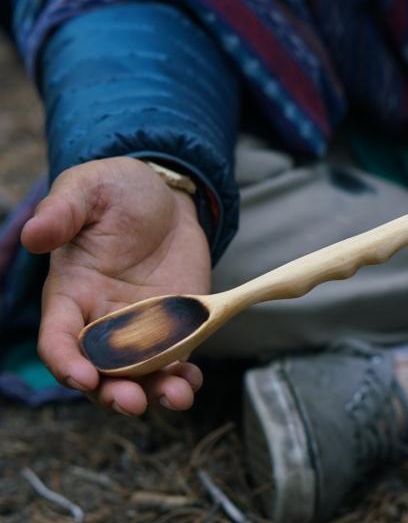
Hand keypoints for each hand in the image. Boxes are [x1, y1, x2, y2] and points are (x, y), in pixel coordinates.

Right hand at [21, 157, 210, 415]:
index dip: (65, 362)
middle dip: (112, 391)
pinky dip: (182, 375)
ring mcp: (141, 325)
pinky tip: (191, 381)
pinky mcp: (176, 324)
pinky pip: (176, 358)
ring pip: (139, 373)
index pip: (58, 338)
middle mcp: (102, 318)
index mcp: (72, 293)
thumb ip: (62, 212)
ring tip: (176, 396)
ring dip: (154, 391)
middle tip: (132, 401)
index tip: (84, 376)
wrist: (166, 197)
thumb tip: (33, 235)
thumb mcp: (88, 189)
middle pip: (99, 369)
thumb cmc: (118, 190)